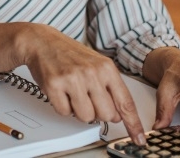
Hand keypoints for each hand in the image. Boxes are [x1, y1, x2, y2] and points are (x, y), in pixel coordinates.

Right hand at [20, 25, 147, 144]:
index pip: (125, 102)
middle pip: (106, 115)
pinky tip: (61, 92)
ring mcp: (73, 79)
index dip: (133, 124)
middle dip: (98, 113)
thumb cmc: (69, 54)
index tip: (138, 137)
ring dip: (79, 111)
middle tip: (89, 100)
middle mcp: (92, 73)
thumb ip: (110, 89)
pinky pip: (65, 112)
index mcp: (106, 68)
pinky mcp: (54, 85)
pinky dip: (63, 107)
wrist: (42, 41)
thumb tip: (118, 115)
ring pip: (86, 117)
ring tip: (73, 94)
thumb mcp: (97, 65)